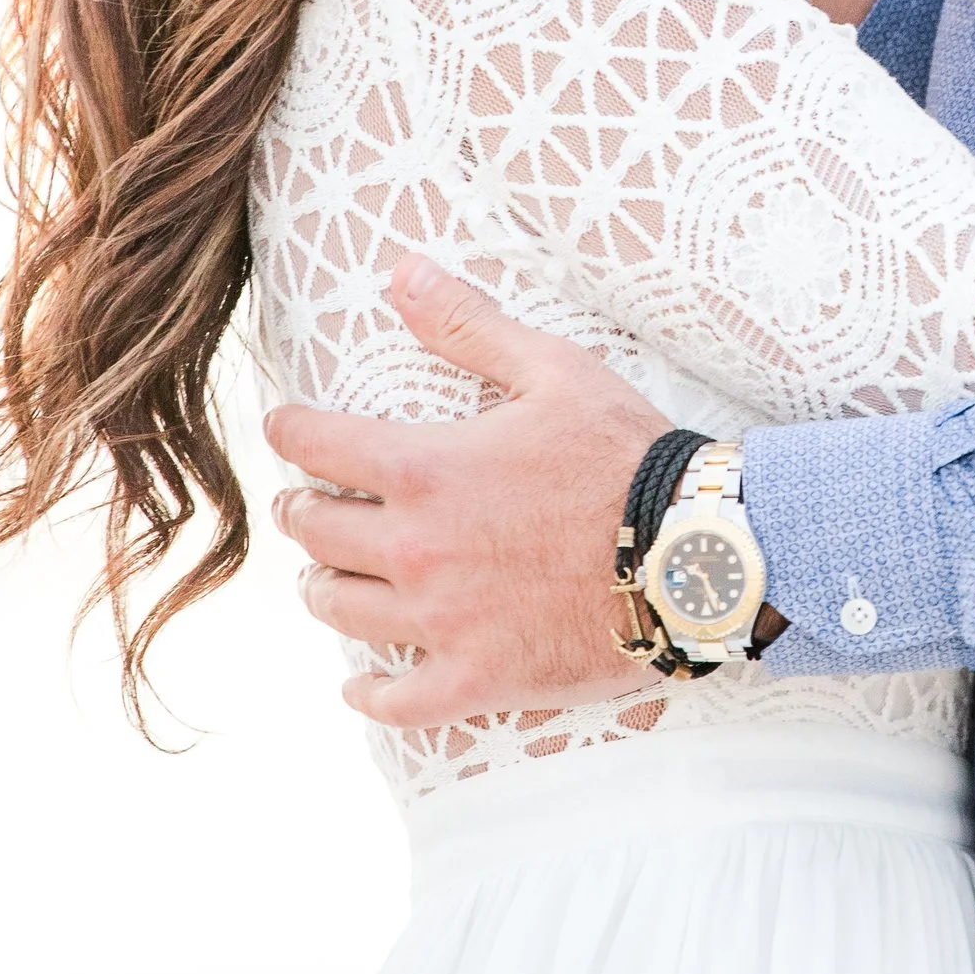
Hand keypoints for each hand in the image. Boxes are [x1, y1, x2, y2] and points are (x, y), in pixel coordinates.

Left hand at [265, 259, 662, 724]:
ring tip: (329, 578)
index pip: (315, 444)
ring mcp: (442, 620)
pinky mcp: (476, 676)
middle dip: (302, 510)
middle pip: (315, 531)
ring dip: (324, 588)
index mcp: (425, 468)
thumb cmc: (624, 454)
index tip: (283, 427)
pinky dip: (370, 695)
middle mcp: (415, 548)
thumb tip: (402, 271)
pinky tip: (362, 687)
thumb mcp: (553, 369)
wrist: (692, 553)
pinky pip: (396, 702)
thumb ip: (469, 324)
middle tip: (307, 504)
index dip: (289, 430)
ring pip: (340, 611)